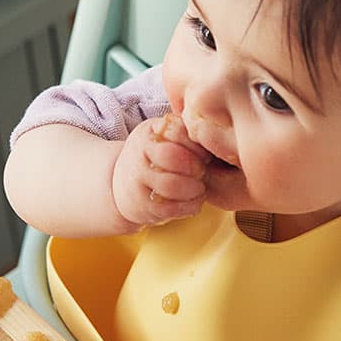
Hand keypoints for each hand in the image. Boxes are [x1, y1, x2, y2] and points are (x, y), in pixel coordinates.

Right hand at [111, 113, 210, 228]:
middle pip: (173, 157)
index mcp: (149, 132)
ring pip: (171, 184)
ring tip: (199, 189)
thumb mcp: (164, 138)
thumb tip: (219, 136)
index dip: (198, 146)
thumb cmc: (155, 159)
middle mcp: (138, 153)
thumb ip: (187, 134)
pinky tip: (194, 202)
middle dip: (196, 167)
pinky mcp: (142, 206)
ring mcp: (137, 180)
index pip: (179, 131)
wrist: (122, 185)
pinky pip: (171, 208)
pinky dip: (190, 206)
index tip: (205, 155)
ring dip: (194, 189)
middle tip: (202, 173)